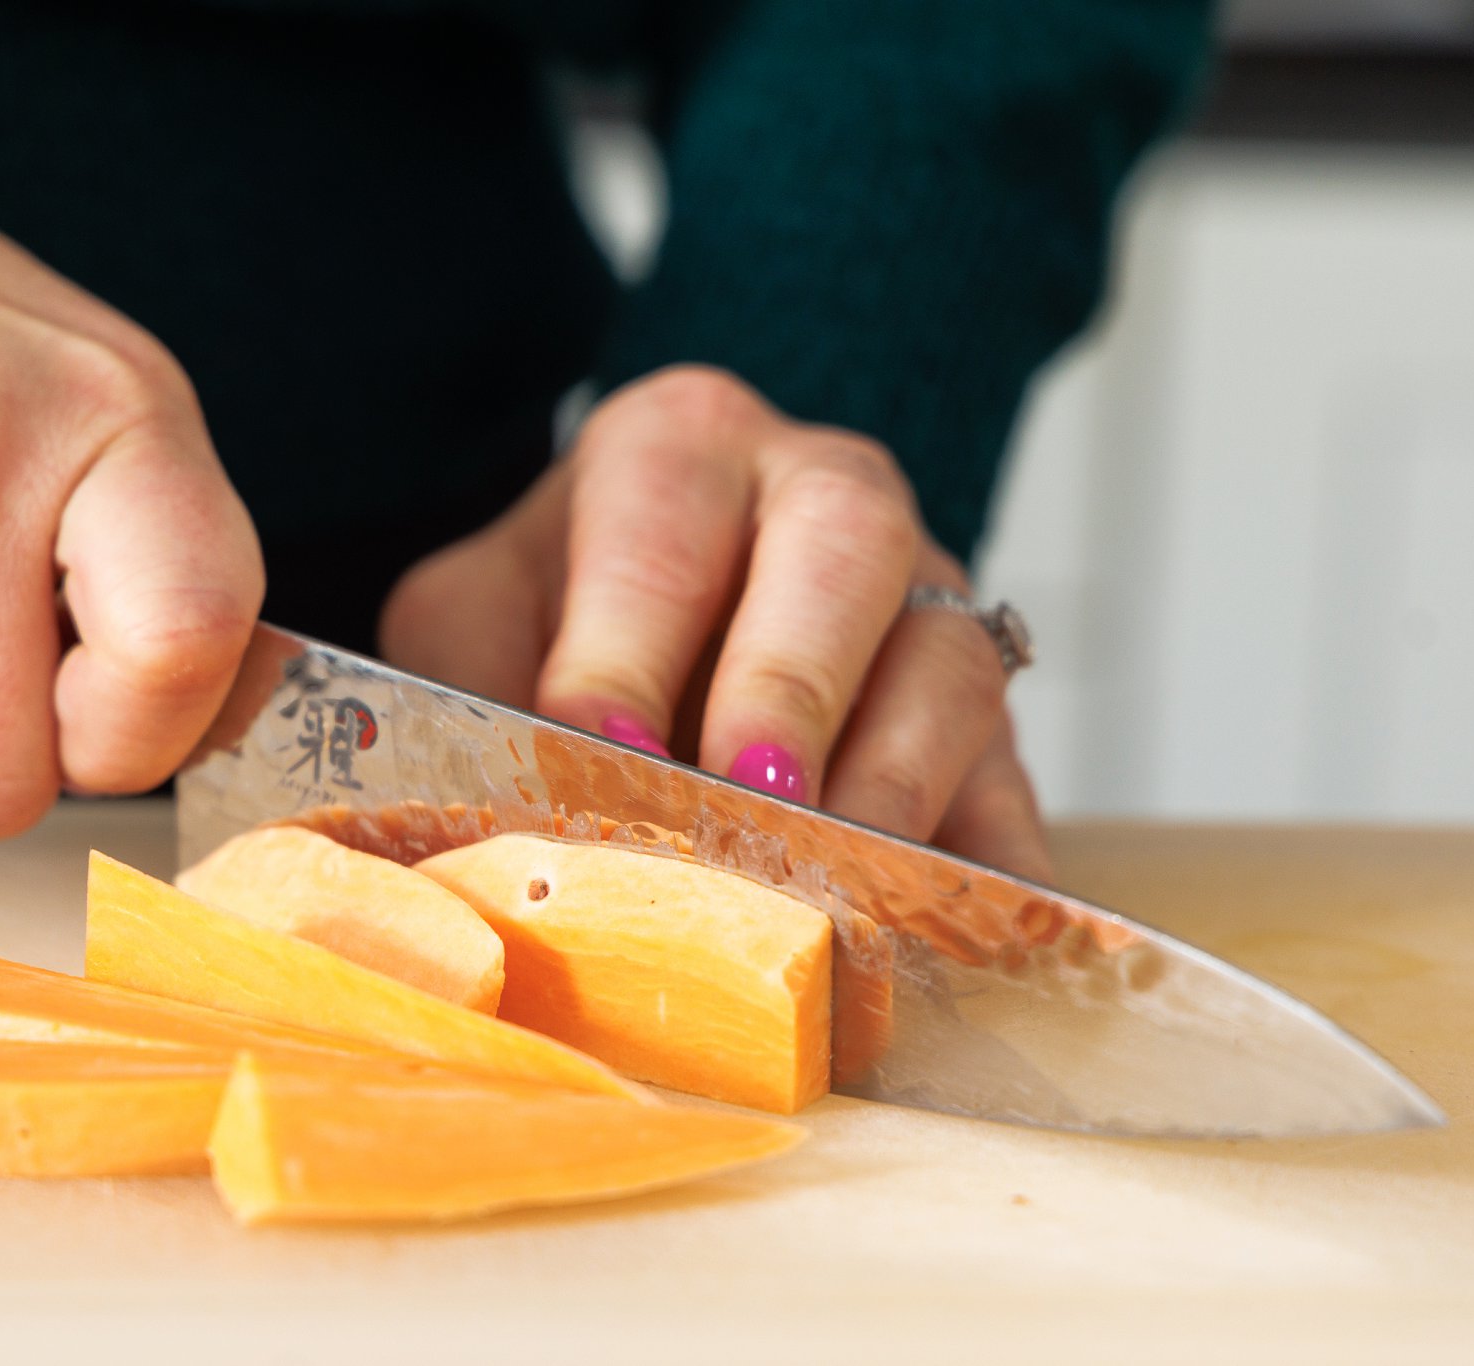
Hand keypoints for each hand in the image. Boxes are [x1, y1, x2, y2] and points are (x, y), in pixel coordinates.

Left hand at [379, 365, 1049, 880]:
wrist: (673, 595)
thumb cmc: (561, 611)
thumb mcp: (475, 616)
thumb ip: (465, 684)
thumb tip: (458, 824)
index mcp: (678, 450)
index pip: (660, 525)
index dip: (629, 646)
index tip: (603, 752)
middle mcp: (818, 494)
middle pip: (846, 542)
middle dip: (790, 682)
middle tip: (747, 800)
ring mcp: (922, 600)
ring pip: (951, 660)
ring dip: (894, 785)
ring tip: (837, 891)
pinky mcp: (984, 718)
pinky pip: (1015, 785)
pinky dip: (990, 870)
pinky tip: (953, 944)